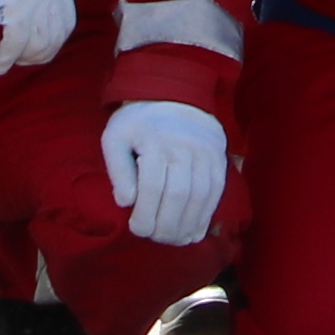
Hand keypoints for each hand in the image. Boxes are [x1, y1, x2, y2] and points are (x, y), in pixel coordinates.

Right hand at [0, 0, 81, 74]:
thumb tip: (35, 31)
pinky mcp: (18, 8)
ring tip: (8, 62)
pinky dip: (6, 58)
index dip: (53, 44)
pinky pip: (16, 44)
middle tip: (20, 62)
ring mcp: (37, 1)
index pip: (66, 25)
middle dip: (37, 56)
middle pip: (54, 39)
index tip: (37, 53)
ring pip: (37, 45)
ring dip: (22, 59)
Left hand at [101, 97, 230, 247]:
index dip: (145, 214)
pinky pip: (216, 191)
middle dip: (166, 225)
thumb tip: (126, 202)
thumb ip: (117, 169)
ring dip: (187, 225)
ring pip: (200, 196)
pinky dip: (206, 215)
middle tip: (155, 238)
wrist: (176, 94)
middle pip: (178, 195)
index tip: (137, 230)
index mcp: (155, 140)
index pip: (152, 187)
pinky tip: (195, 231)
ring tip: (174, 240)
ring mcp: (205, 152)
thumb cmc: (140, 121)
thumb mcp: (116, 136)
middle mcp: (184, 146)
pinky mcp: (218, 158)